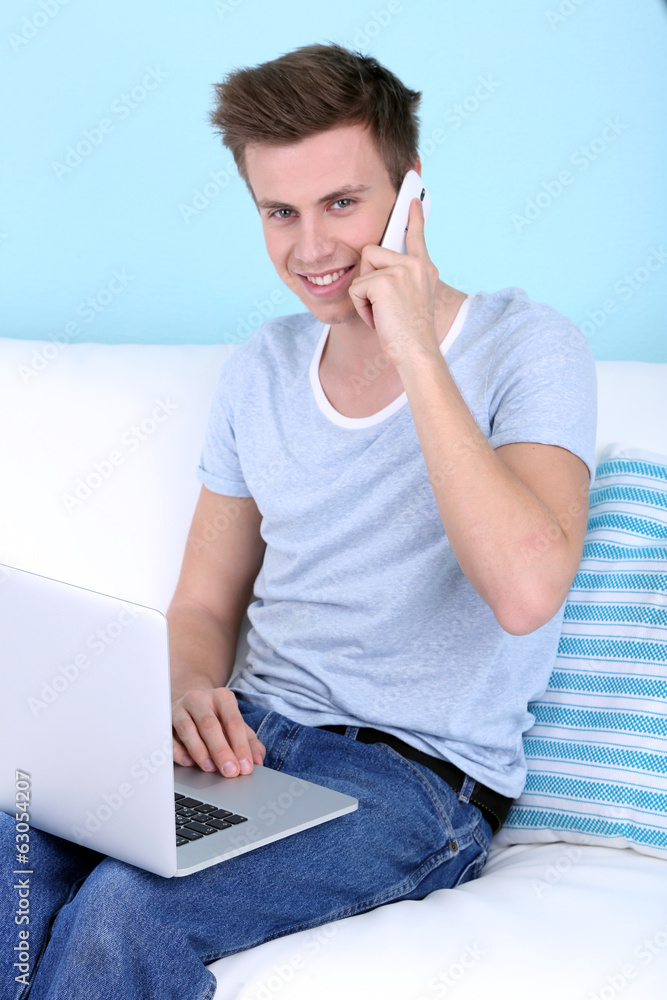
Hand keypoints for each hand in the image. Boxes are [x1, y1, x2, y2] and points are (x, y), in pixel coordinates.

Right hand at [172, 686, 265, 776]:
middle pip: (210, 725)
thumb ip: (249, 741)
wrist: (191, 701)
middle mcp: (200, 699)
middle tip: (230, 772)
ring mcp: (180, 707)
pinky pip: (169, 736)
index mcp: (222, 697)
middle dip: (221, 750)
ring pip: (187, 729)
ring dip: (199, 751)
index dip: (240, 746)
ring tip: (210, 769)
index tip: (245, 767)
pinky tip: (188, 762)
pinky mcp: (165, 719)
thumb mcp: (235, 724)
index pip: (233, 722)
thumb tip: (258, 760)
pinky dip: (178, 751)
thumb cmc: (217, 717)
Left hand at [348, 197, 439, 369]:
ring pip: (362, 269)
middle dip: (367, 280)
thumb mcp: (411, 301)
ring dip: (363, 294)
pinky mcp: (385, 281)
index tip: (412, 199)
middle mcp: (415, 265)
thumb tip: (377, 265)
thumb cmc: (409, 335)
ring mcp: (402, 270)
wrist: (416, 353)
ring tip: (382, 313)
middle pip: (371, 252)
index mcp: (423, 269)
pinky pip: (356, 288)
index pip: (416, 236)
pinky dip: (360, 307)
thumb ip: (402, 280)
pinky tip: (379, 319)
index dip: (414, 218)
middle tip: (383, 307)